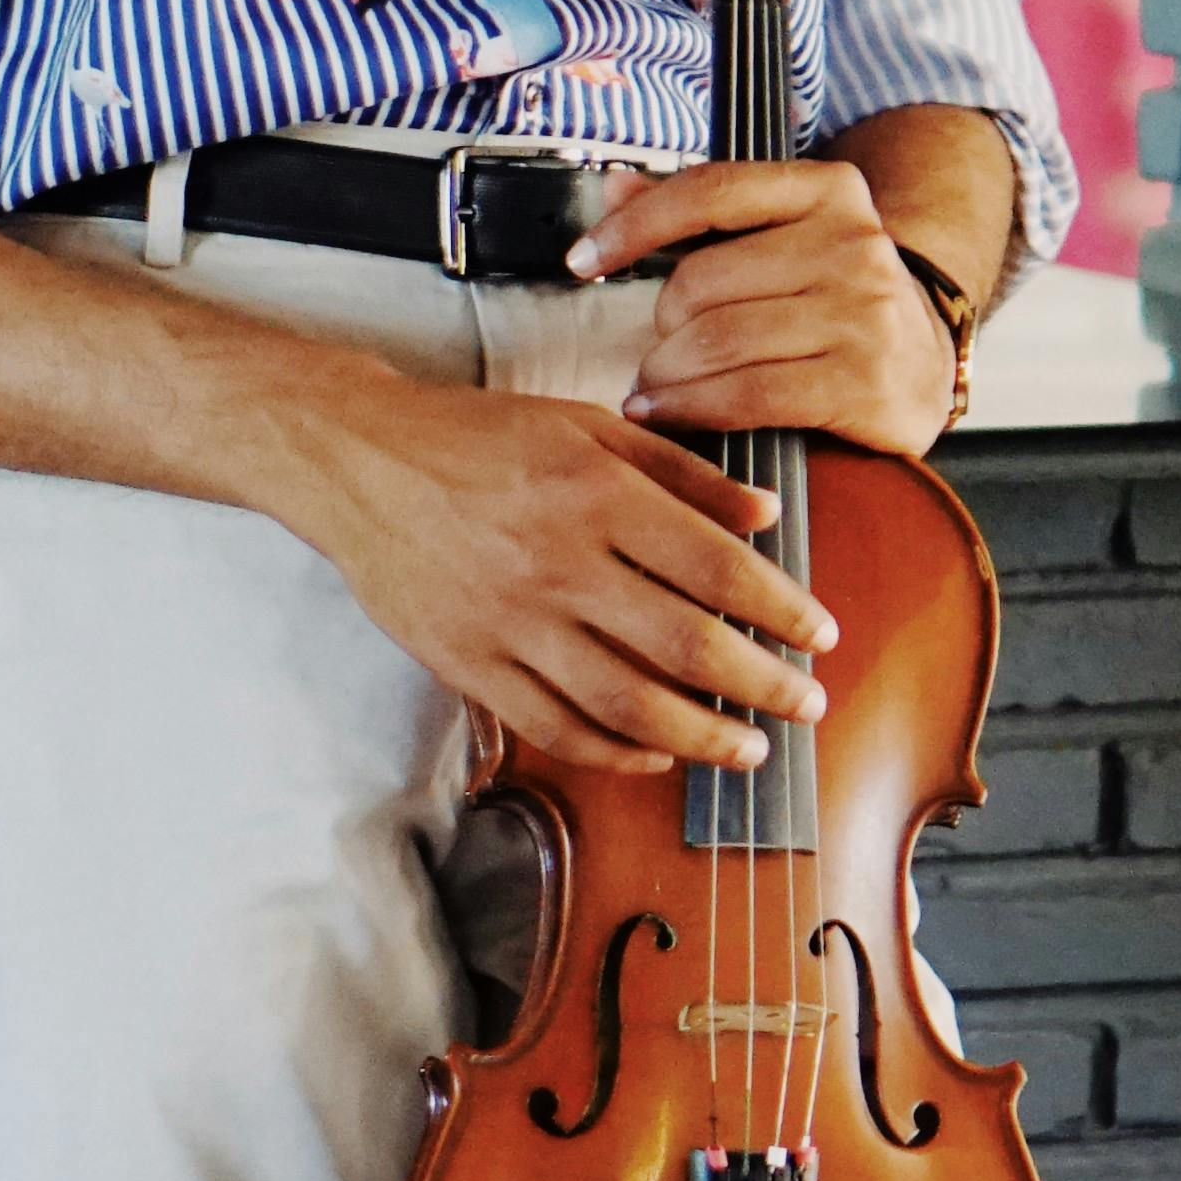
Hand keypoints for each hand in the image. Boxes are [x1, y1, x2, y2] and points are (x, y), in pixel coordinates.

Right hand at [259, 367, 836, 778]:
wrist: (359, 462)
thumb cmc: (480, 438)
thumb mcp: (586, 426)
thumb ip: (681, 471)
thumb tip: (766, 516)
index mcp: (596, 495)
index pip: (715, 570)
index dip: (781, 611)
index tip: (821, 637)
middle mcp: (558, 564)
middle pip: (685, 647)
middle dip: (762, 686)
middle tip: (806, 706)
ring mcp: (510, 624)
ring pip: (626, 704)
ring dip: (702, 737)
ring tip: (748, 748)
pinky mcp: (470, 665)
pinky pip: (556, 728)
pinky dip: (617, 752)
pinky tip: (658, 754)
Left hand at [570, 159, 959, 459]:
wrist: (921, 362)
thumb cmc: (832, 300)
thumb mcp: (780, 239)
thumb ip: (700, 214)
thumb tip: (616, 187)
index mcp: (827, 190)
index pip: (709, 192)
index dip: (633, 227)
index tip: (584, 260)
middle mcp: (852, 242)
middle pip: (703, 281)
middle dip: (660, 327)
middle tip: (656, 354)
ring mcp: (863, 312)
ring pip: (719, 341)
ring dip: (666, 375)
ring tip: (653, 389)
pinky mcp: (863, 380)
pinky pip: (749, 393)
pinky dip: (692, 407)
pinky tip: (668, 412)